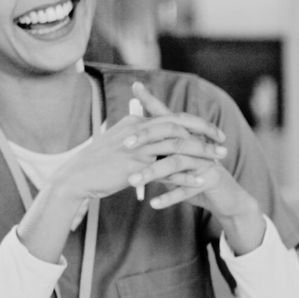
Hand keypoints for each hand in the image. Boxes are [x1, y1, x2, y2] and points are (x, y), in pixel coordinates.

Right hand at [16, 103, 229, 262]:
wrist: (75, 178)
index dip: (194, 122)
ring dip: (201, 153)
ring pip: (176, 145)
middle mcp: (138, 131)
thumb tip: (145, 127)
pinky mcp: (135, 167)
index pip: (171, 116)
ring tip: (219, 162)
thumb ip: (134, 135)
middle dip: (204, 133)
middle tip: (222, 142)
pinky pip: (167, 170)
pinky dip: (185, 175)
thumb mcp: (117, 143)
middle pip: (178, 125)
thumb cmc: (96, 163)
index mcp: (135, 123)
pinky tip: (201, 181)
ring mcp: (136, 148)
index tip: (211, 130)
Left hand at [125, 86, 264, 250]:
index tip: (135, 85)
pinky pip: (188, 189)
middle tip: (124, 144)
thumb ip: (157, 151)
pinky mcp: (211, 180)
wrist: (226, 196)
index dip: (152, 100)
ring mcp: (206, 161)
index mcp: (187, 136)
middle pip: (170, 135)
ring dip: (152, 173)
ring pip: (176, 163)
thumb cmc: (194, 177)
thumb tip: (129, 139)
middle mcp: (197, 144)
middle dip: (146, 138)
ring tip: (132, 181)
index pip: (167, 115)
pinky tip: (153, 204)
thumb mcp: (175, 161)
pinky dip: (170, 197)